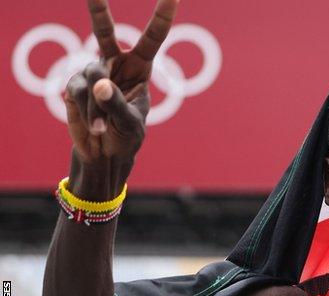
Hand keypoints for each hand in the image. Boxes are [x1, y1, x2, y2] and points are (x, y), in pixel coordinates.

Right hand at [63, 0, 177, 197]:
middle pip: (103, 32)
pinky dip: (85, 113)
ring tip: (102, 129)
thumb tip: (99, 84)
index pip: (153, 39)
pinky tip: (92, 128)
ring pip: (90, 78)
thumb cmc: (127, 137)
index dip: (161, 17)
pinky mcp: (74, 85)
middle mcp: (115, 65)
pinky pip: (77, 92)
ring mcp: (92, 72)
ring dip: (95, 108)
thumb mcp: (129, 123)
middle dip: (98, 9)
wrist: (105, 155)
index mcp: (140, 69)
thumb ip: (115, 104)